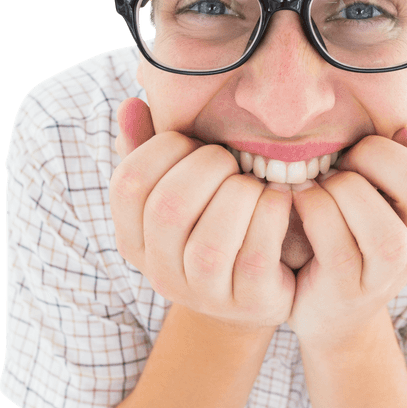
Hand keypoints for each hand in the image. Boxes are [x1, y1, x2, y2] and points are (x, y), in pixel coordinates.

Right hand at [110, 98, 295, 330]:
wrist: (257, 290)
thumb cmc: (217, 221)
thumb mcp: (183, 187)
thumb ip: (153, 148)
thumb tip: (131, 105)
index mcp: (134, 239)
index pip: (128, 184)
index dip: (161, 149)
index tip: (192, 141)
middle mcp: (160, 273)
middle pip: (168, 210)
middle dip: (206, 168)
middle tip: (230, 160)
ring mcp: (204, 295)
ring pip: (211, 243)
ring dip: (239, 196)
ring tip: (254, 183)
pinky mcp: (249, 302)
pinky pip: (255, 256)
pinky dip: (270, 216)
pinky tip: (278, 199)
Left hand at [286, 126, 406, 345]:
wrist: (325, 309)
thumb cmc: (349, 232)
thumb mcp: (383, 195)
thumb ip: (396, 153)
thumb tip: (402, 94)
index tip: (393, 141)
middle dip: (379, 157)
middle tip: (349, 161)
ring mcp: (385, 275)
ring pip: (385, 230)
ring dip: (344, 191)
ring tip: (324, 187)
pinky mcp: (346, 289)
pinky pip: (336, 244)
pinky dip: (313, 209)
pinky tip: (303, 201)